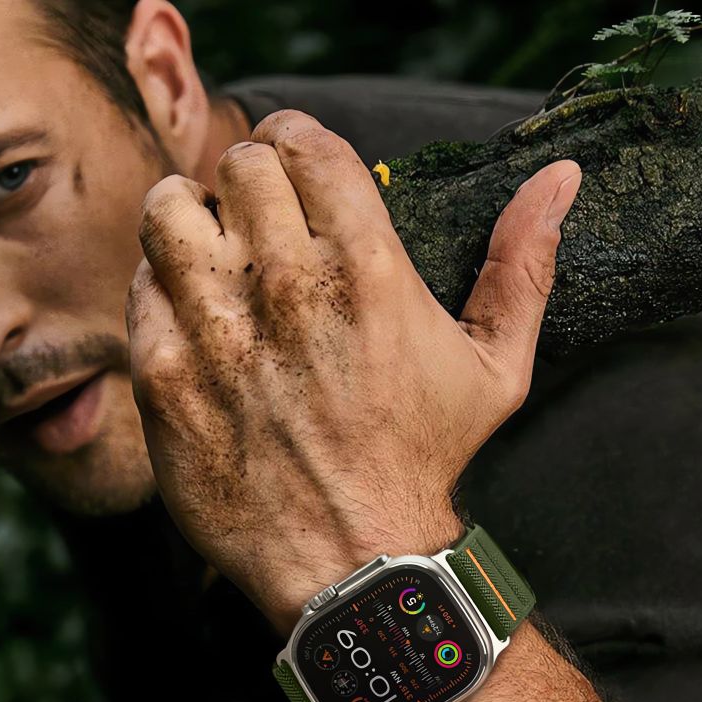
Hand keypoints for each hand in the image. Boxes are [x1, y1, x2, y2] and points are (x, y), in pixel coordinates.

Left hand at [127, 110, 579, 629]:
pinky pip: (142, 289)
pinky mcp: (167, 379)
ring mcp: (219, 332)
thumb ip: (523, 265)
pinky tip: (194, 320)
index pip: (304, 142)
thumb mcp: (498, 367)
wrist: (355, 558)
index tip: (297, 170)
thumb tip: (559, 180)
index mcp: (368, 268)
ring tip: (214, 253)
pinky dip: (161, 290)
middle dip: (249, 182)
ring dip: (190, 219)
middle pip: (238, 167)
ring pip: (170, 209)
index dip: (296, 143)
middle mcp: (288, 288)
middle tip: (260, 222)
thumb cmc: (425, 460)